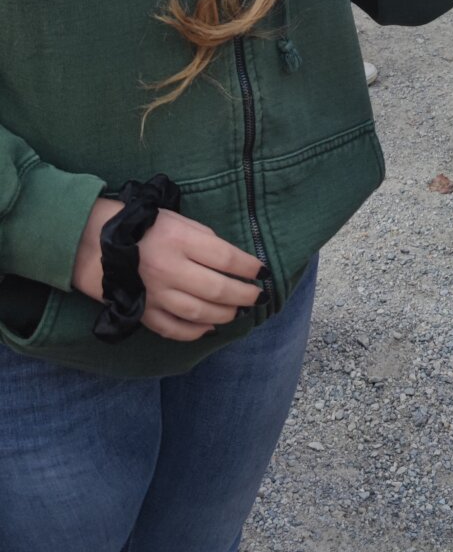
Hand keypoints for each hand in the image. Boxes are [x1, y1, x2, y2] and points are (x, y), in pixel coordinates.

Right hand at [72, 199, 264, 343]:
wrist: (93, 241)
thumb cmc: (141, 225)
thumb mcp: (175, 219)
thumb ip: (203, 238)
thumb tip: (232, 260)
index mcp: (178, 239)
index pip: (224, 257)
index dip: (248, 267)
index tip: (261, 271)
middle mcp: (168, 269)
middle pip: (216, 289)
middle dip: (243, 295)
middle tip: (257, 296)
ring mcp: (154, 293)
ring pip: (198, 313)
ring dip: (224, 314)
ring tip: (237, 311)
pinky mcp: (141, 311)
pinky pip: (173, 329)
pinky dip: (195, 332)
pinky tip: (209, 327)